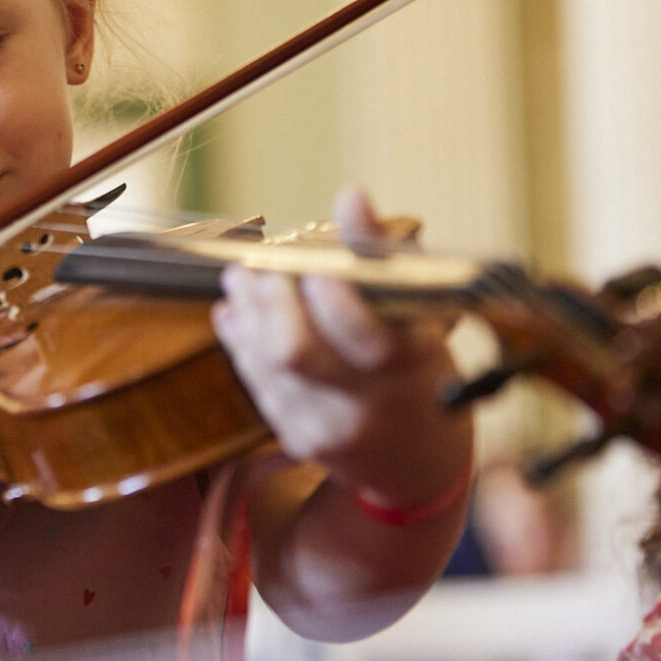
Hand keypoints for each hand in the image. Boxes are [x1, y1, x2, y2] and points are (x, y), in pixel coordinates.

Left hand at [210, 187, 468, 506]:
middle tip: (264, 264)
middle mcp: (367, 403)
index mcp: (411, 367)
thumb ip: (384, 258)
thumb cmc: (421, 371)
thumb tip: (351, 194)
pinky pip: (255, 383)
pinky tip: (236, 309)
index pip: (366, 333)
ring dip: (246, 312)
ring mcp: (326, 426)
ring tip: (241, 276)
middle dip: (270, 299)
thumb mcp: (425, 316)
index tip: (315, 264)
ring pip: (266, 364)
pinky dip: (241, 340)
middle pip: (295, 351)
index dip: (332, 296)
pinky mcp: (295, 438)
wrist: (415, 465)